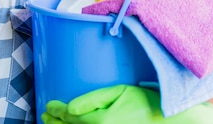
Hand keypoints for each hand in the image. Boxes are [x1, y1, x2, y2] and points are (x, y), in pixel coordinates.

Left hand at [41, 84, 212, 123]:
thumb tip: (69, 108)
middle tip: (45, 116)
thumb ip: (92, 100)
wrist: (167, 121)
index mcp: (101, 122)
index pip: (69, 117)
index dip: (55, 110)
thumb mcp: (119, 92)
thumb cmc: (144, 102)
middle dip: (55, 123)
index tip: (48, 105)